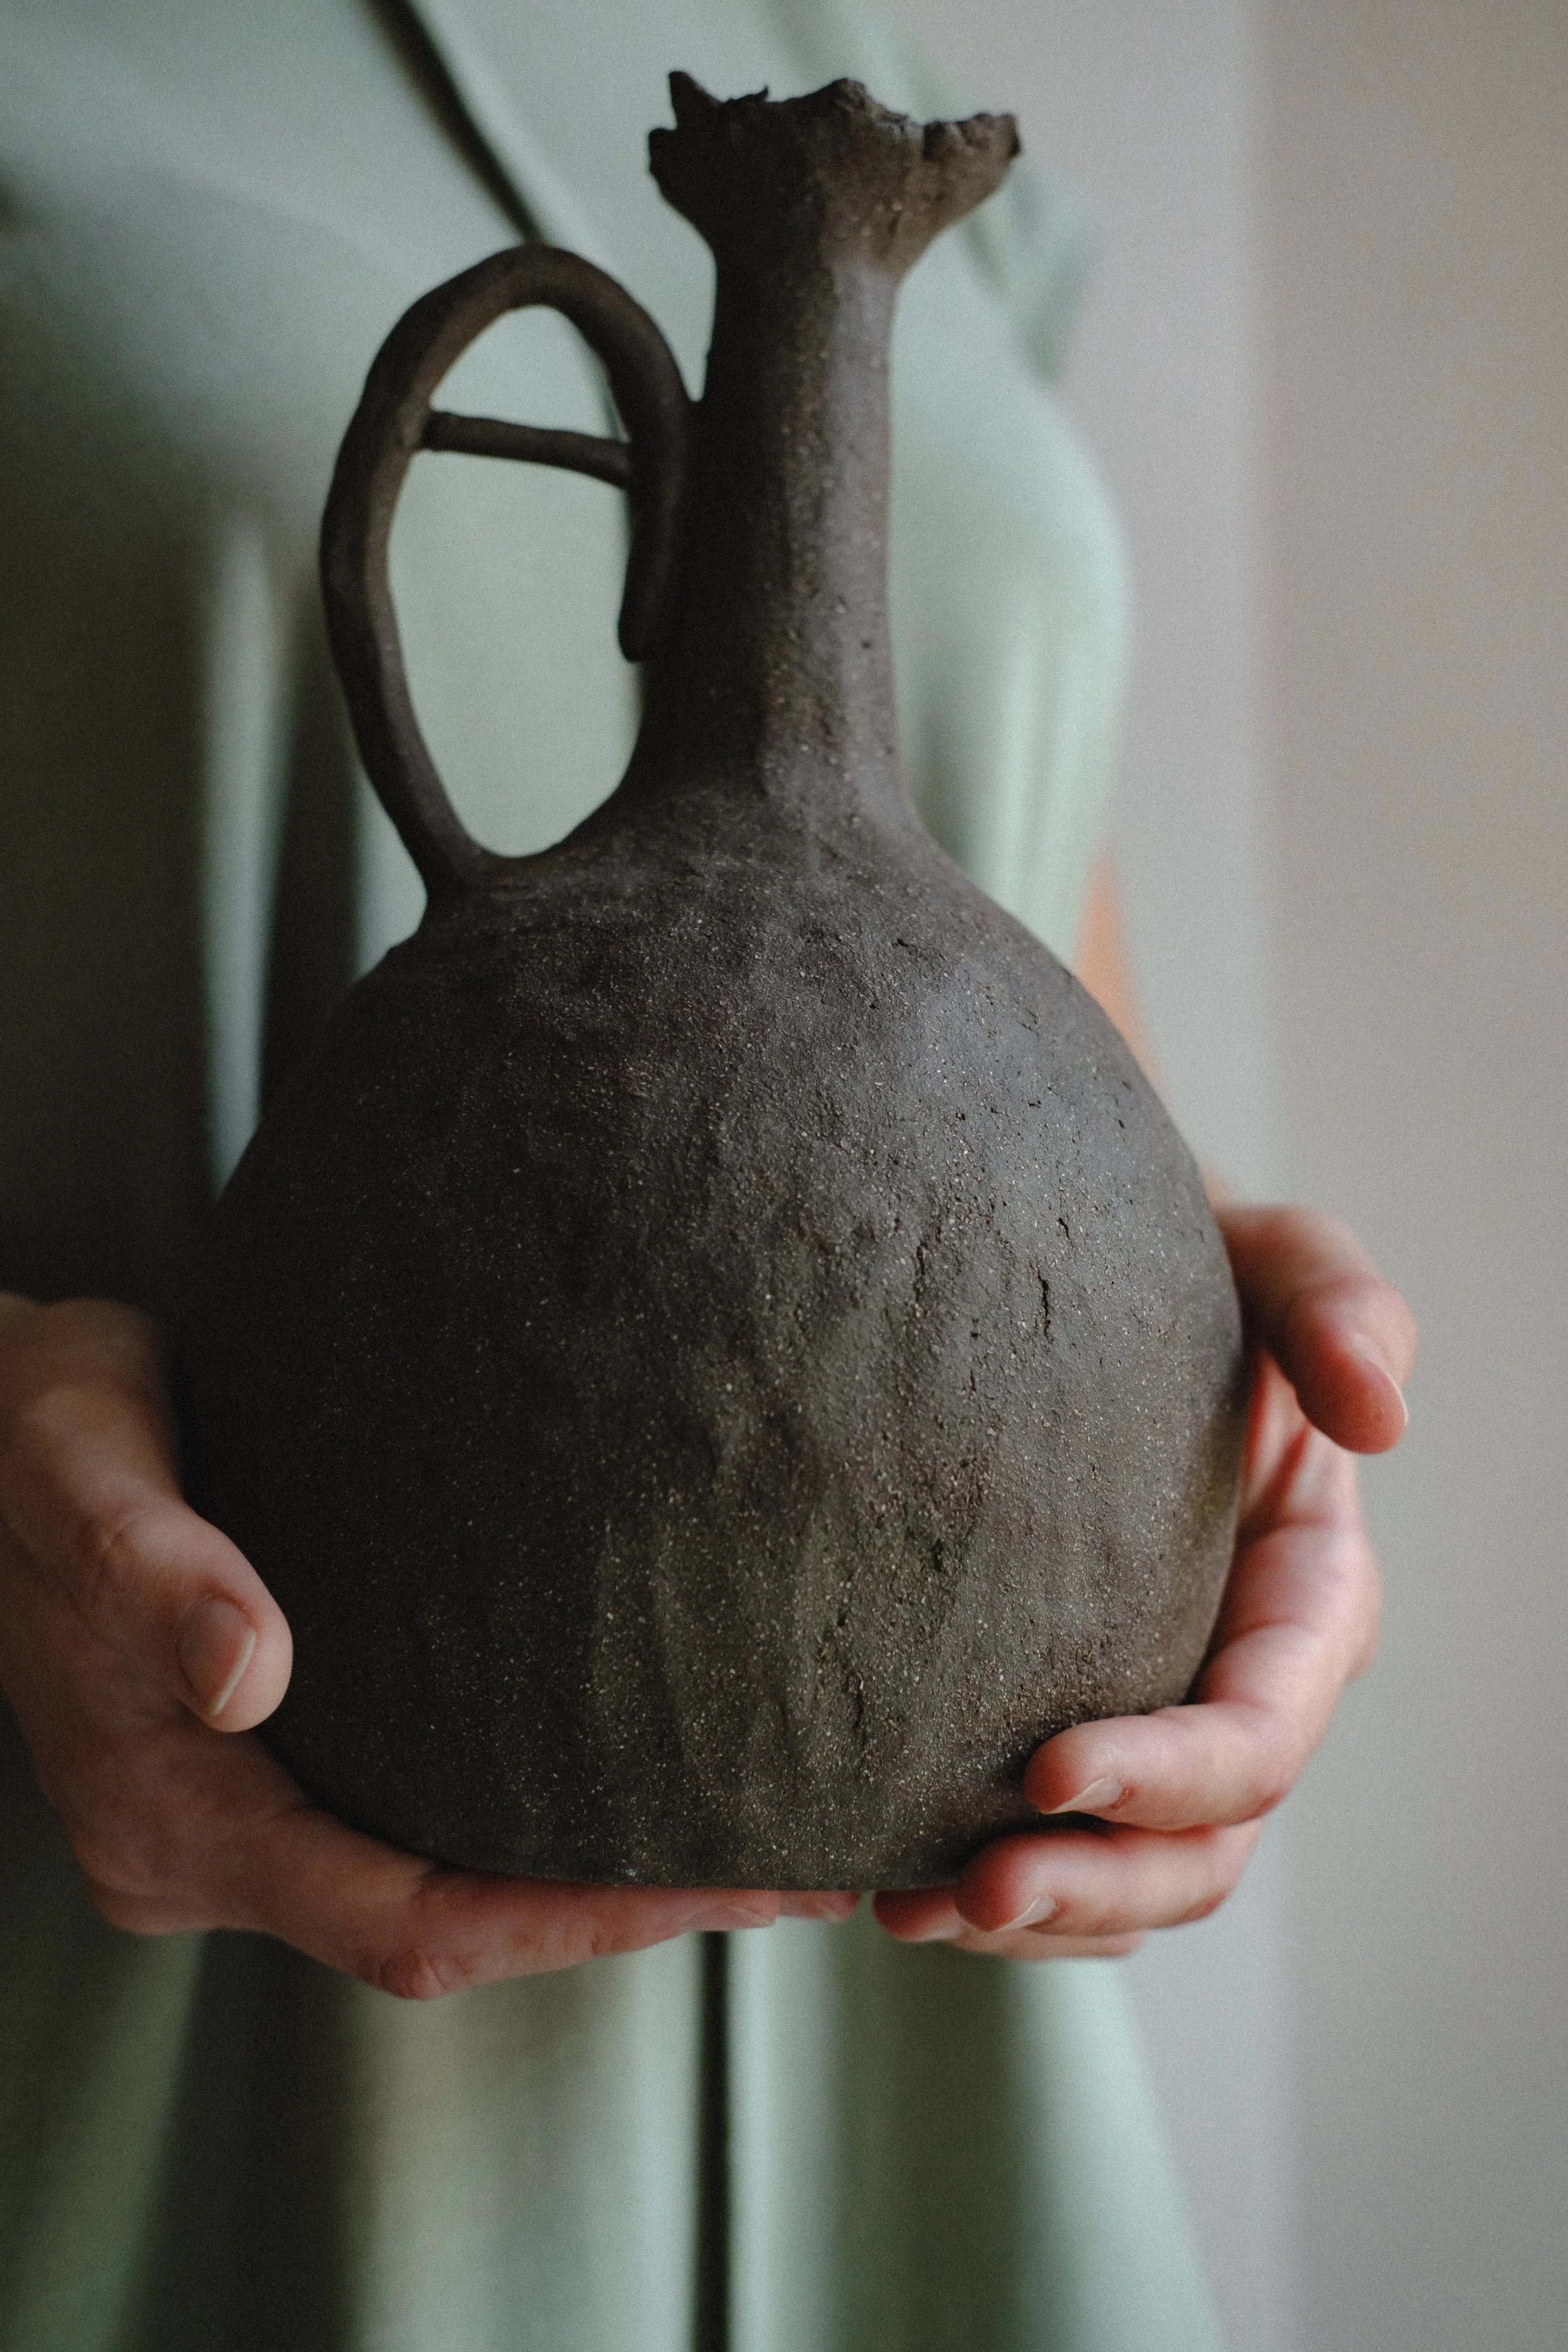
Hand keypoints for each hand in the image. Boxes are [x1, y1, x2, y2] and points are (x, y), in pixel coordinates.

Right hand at [0, 1296, 853, 1996]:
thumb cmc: (32, 1431)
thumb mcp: (74, 1463)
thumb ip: (148, 1567)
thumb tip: (247, 1675)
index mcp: (169, 1819)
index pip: (407, 1923)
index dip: (574, 1921)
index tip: (726, 1885)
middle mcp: (202, 1851)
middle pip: (448, 1929)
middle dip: (625, 1913)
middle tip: (802, 1866)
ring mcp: (233, 1821)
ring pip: (440, 1890)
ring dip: (593, 1874)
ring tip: (757, 1827)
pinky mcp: (263, 1769)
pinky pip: (420, 1827)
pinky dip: (534, 1817)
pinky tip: (633, 1761)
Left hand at [874, 1205, 1414, 1958]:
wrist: (1077, 1283)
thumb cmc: (1190, 1272)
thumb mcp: (1274, 1257)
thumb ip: (1340, 1308)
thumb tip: (1380, 1419)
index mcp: (1305, 1602)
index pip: (1259, 1733)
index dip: (1170, 1777)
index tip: (1041, 1772)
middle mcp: (1239, 1684)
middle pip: (1200, 1848)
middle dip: (1093, 1885)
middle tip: (963, 1891)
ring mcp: (1159, 1719)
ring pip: (1128, 1880)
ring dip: (1030, 1921)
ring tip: (898, 1910)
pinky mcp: (1072, 1724)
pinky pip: (1059, 1854)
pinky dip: (987, 1887)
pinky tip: (880, 1879)